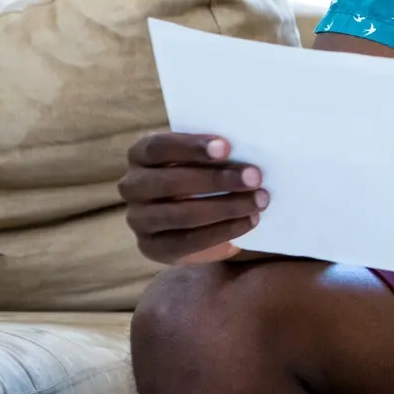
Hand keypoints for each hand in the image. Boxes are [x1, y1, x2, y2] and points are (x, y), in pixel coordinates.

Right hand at [118, 133, 268, 263]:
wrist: (204, 218)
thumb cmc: (209, 174)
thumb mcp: (208, 158)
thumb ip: (218, 152)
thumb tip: (250, 146)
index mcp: (141, 155)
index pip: (158, 147)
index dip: (191, 147)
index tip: (227, 147)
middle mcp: (132, 186)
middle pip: (169, 182)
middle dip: (216, 179)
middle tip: (255, 177)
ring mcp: (138, 219)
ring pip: (180, 214)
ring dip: (225, 207)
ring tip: (260, 200)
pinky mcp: (152, 247)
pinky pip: (187, 241)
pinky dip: (223, 231)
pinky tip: (249, 221)